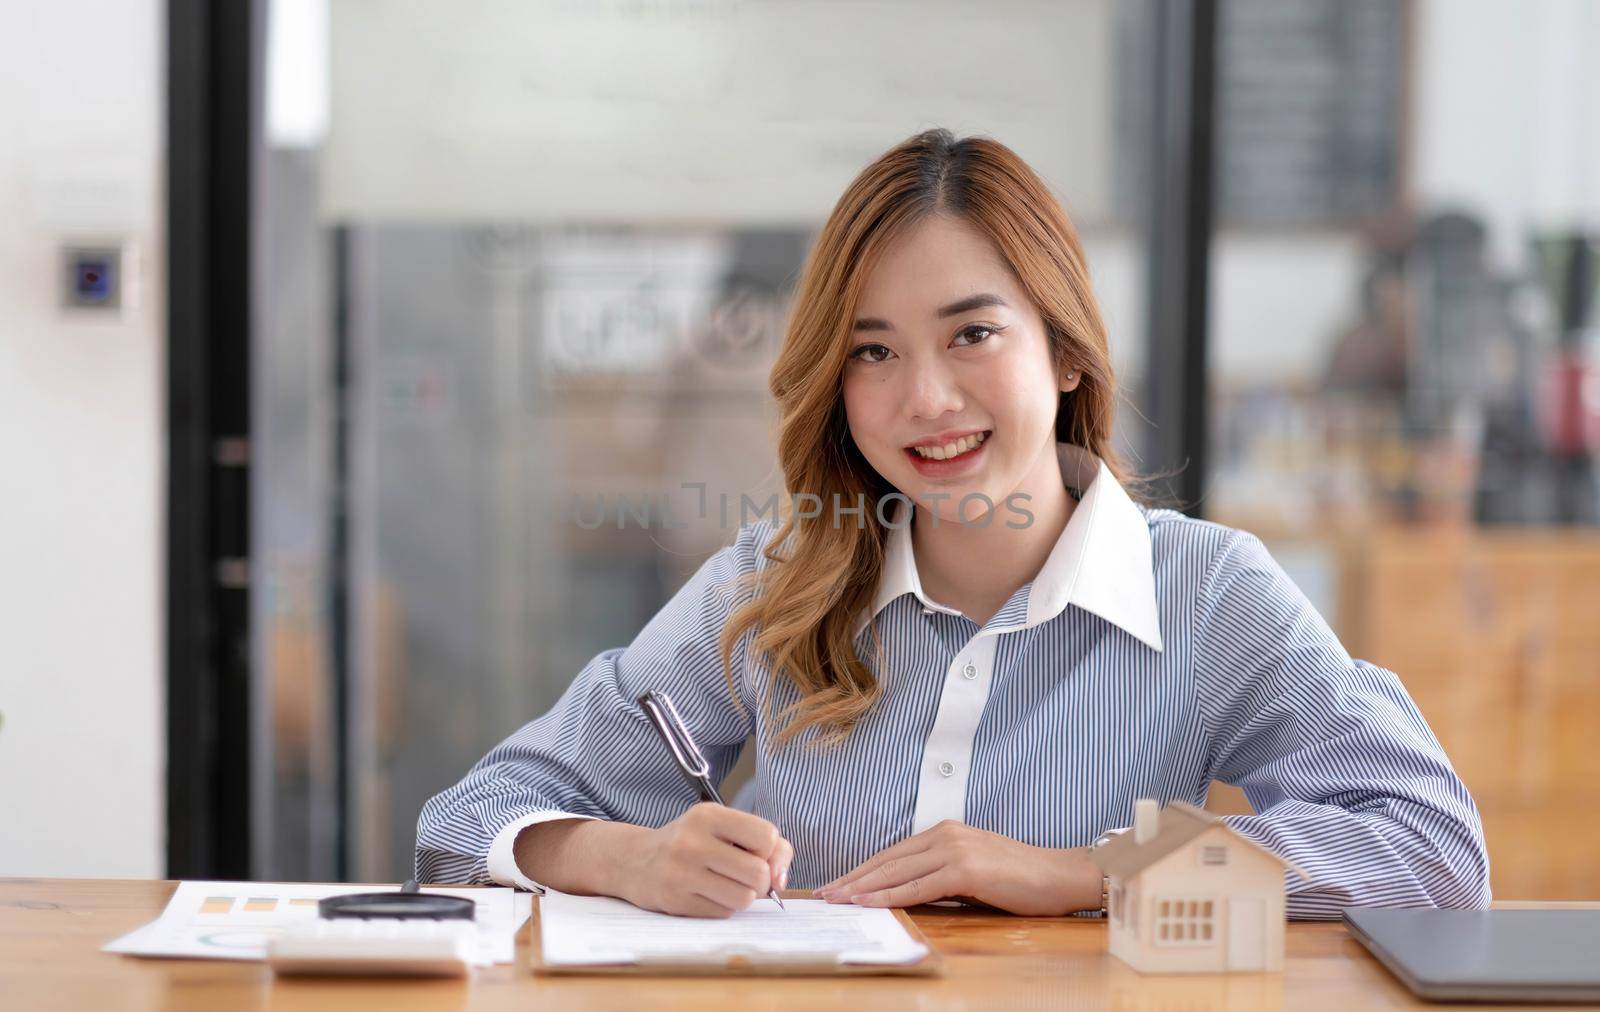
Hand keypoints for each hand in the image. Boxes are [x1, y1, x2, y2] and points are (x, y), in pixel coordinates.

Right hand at [619, 803, 792, 918]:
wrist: (636, 861)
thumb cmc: (693, 843)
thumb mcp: (725, 827)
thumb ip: (768, 845)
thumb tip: (780, 880)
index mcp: (709, 815)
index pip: (767, 836)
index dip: (770, 851)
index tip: (756, 853)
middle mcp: (692, 841)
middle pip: (758, 872)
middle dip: (760, 880)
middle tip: (744, 875)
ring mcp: (681, 873)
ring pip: (744, 898)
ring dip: (743, 896)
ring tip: (726, 885)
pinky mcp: (675, 901)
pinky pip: (723, 913)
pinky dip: (723, 907)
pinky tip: (706, 894)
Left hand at [813, 820, 1100, 915]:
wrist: (1058, 875)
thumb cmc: (1019, 878)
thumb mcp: (972, 871)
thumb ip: (940, 875)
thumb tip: (906, 892)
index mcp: (945, 832)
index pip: (893, 853)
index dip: (863, 869)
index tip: (839, 883)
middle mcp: (945, 835)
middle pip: (888, 859)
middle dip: (853, 878)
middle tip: (825, 892)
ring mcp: (954, 849)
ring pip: (897, 871)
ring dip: (863, 887)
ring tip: (838, 898)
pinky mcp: (965, 869)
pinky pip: (919, 886)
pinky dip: (891, 895)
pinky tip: (871, 902)